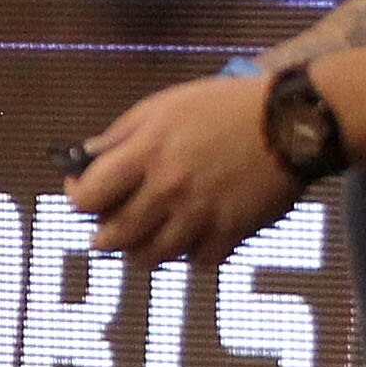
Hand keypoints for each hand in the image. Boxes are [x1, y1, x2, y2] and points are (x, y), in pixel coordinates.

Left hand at [70, 75, 296, 265]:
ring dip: (141, 252)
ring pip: (154, 256)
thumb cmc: (223, 106)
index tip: (79, 194)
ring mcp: (201, 214)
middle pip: (116, 235)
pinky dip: (189, 255)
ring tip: (141, 241)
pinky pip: (199, 260)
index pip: (90, 196)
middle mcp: (168, 189)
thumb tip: (85, 155)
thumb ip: (120, 134)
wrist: (288, 121)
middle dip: (103, 237)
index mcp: (145, 153)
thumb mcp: (162, 106)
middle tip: (103, 232)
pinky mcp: (232, 232)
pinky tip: (188, 240)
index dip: (77, 199)